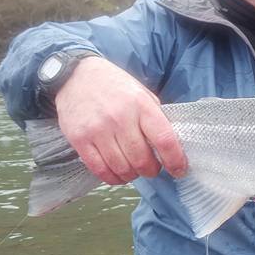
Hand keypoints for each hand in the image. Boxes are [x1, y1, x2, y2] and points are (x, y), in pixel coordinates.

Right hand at [54, 57, 187, 184]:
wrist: (75, 76)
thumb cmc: (113, 86)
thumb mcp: (141, 93)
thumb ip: (155, 117)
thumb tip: (170, 145)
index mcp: (141, 105)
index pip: (164, 139)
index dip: (175, 160)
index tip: (179, 169)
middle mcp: (120, 118)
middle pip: (142, 160)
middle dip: (151, 170)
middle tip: (152, 168)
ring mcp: (98, 130)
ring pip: (122, 168)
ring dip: (132, 176)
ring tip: (134, 170)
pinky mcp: (80, 140)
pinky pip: (100, 170)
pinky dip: (113, 178)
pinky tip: (118, 174)